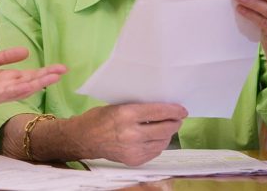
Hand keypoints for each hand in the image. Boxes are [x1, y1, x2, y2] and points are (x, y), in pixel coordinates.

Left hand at [0, 47, 66, 112]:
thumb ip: (4, 57)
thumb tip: (26, 51)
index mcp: (4, 79)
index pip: (29, 76)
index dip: (45, 72)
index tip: (61, 68)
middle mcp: (4, 88)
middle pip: (29, 82)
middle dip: (46, 77)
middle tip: (64, 71)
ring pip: (21, 89)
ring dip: (37, 83)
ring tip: (53, 77)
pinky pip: (4, 93)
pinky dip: (17, 89)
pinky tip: (29, 85)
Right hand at [71, 103, 186, 165]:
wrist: (84, 138)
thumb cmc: (100, 118)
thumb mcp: (118, 106)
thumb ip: (139, 108)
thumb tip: (161, 109)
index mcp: (127, 115)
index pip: (158, 112)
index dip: (174, 110)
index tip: (182, 110)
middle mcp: (132, 133)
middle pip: (165, 128)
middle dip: (175, 122)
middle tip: (177, 118)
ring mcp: (133, 149)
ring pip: (162, 142)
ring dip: (168, 134)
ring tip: (167, 127)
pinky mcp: (134, 160)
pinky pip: (155, 152)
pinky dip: (158, 144)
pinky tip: (156, 138)